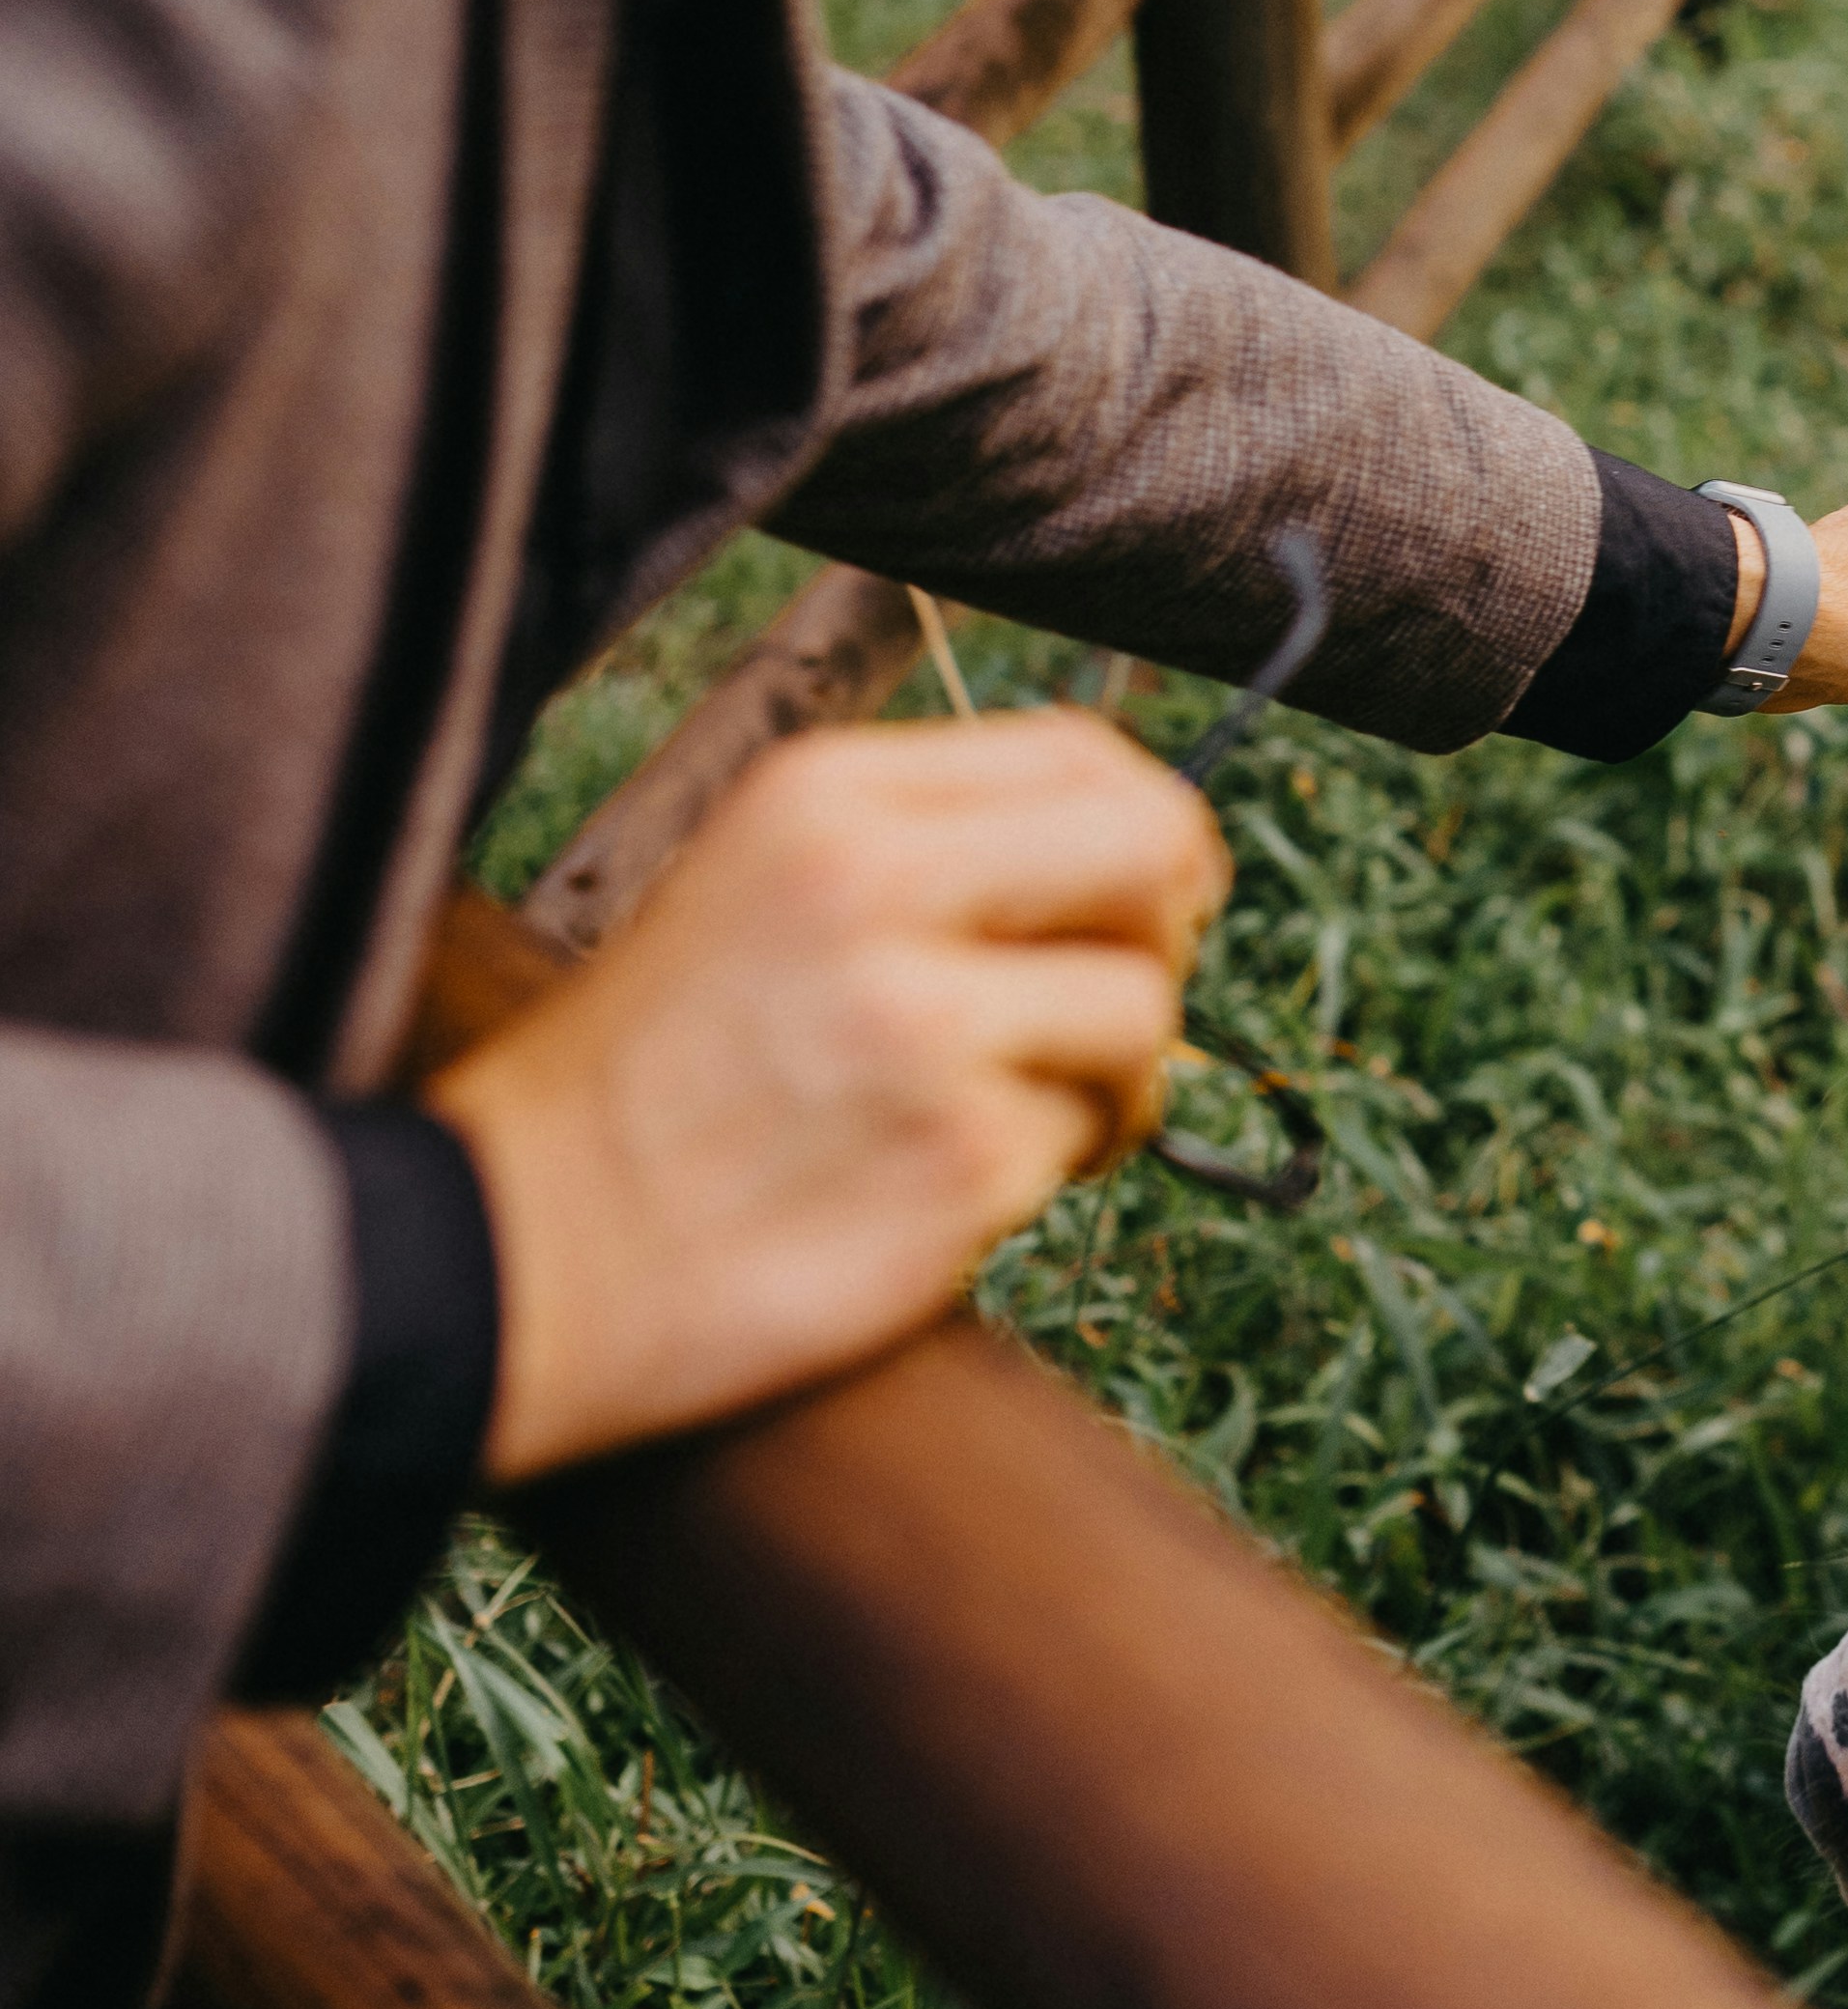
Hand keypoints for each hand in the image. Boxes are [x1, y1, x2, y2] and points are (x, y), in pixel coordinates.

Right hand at [435, 714, 1227, 1479]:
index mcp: (827, 797)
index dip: (1147, 830)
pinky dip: (1044, 1173)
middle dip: (1170, 932)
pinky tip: (946, 1192)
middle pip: (1154, 850)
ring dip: (1116, 1079)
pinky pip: (1081, 1142)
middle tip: (1121, 1007)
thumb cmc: (644, 1082)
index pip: (1081, 754)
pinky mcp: (957, 1161)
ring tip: (1030, 1121)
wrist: (515, 1254)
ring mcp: (924, 1024)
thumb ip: (919, 846)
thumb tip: (1132, 849)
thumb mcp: (751, 886)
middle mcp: (880, 884)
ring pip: (1141, 1011)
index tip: (1146, 897)